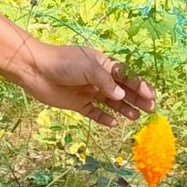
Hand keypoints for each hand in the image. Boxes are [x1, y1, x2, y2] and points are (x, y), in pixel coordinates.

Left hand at [18, 42, 155, 126]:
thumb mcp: (89, 67)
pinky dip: (104, 118)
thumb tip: (121, 96)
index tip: (151, 95)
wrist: (35, 70)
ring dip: (123, 109)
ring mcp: (87, 91)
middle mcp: (97, 78)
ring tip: (135, 117)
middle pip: (121, 90)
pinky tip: (113, 123)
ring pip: (110, 102)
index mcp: (102, 64)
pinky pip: (94, 112)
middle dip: (136, 98)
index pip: (125, 75)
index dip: (139, 85)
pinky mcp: (77, 104)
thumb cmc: (63, 63)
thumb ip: (107, 81)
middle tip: (150, 109)